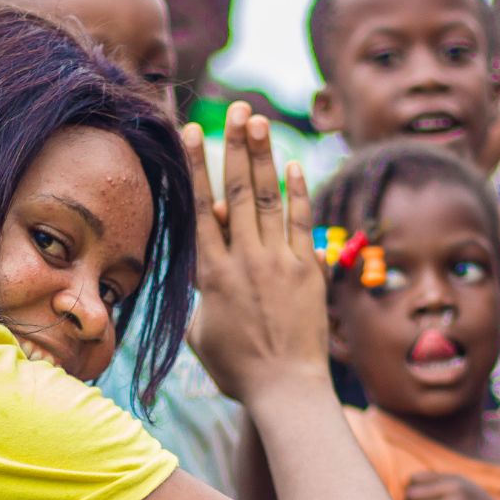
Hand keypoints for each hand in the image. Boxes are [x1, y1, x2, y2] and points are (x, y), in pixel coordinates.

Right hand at [184, 103, 326, 403]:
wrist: (286, 388)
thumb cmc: (238, 369)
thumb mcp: (202, 333)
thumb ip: (202, 298)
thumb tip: (205, 272)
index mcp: (212, 274)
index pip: (201, 208)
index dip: (196, 166)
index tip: (191, 131)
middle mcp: (245, 260)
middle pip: (238, 191)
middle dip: (236, 146)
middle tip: (237, 110)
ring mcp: (279, 262)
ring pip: (268, 199)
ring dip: (263, 157)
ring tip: (258, 121)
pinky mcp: (308, 270)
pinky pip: (301, 223)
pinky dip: (297, 193)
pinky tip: (293, 165)